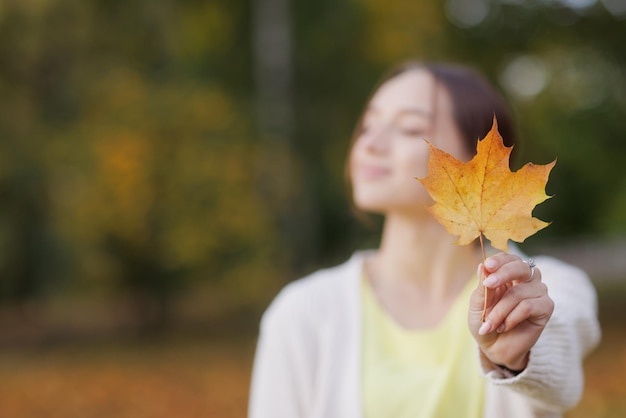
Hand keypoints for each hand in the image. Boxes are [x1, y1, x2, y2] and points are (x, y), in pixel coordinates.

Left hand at [468, 253, 553, 371]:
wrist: (494, 348)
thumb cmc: (485, 323)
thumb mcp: (477, 305)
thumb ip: (482, 287)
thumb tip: (482, 266)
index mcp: (508, 275)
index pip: (508, 258)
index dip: (499, 260)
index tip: (488, 265)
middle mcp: (526, 280)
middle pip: (521, 267)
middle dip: (503, 274)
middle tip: (488, 285)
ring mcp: (538, 292)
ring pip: (519, 293)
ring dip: (500, 310)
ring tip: (490, 324)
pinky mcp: (546, 307)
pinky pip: (528, 306)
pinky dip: (512, 317)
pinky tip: (504, 327)